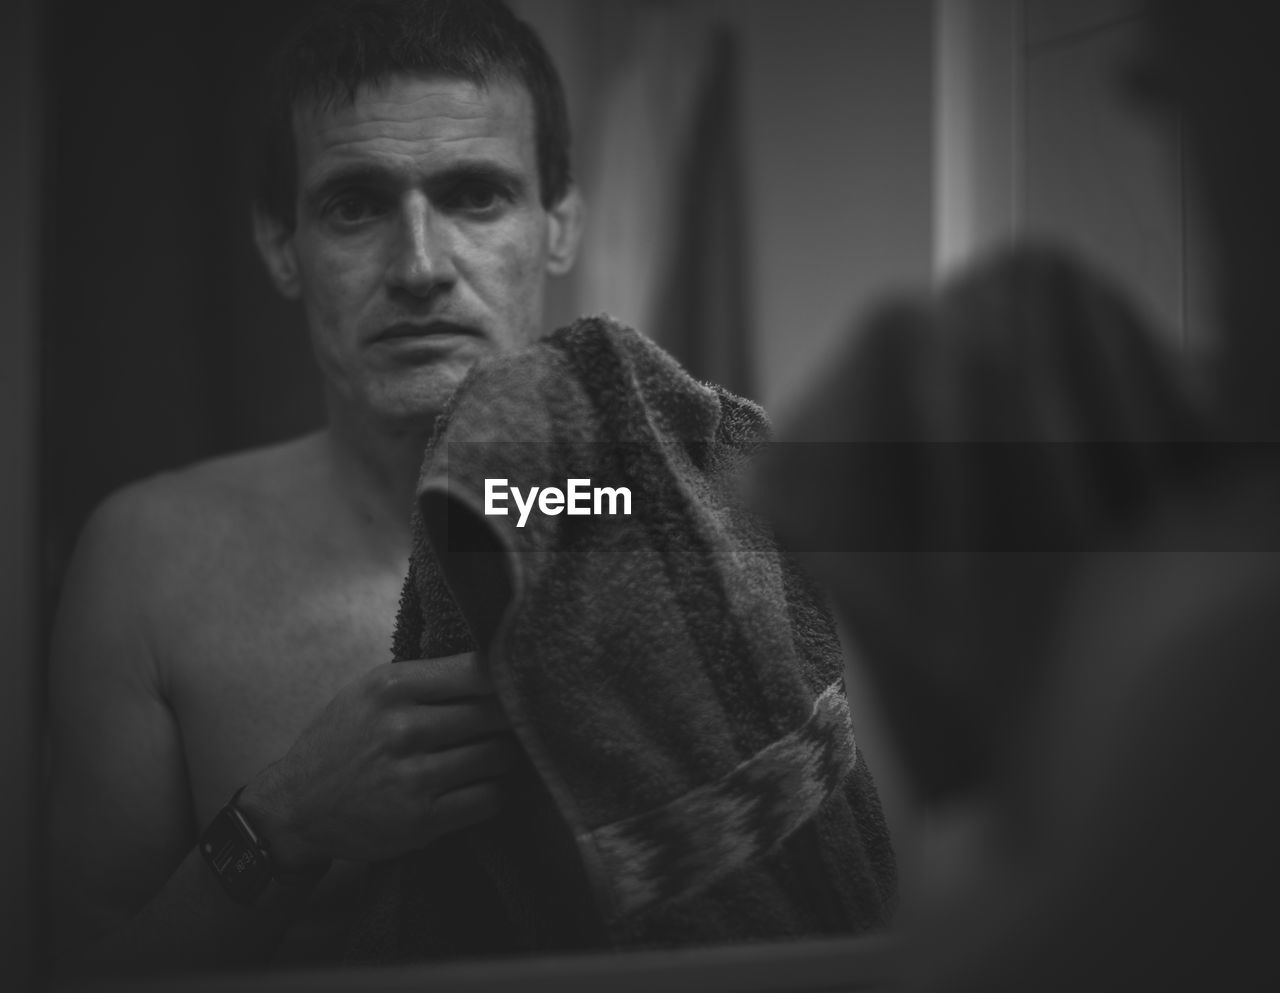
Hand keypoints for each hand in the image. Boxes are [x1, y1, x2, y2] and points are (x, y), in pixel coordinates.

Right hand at [237, 653, 514, 869]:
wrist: (297, 807)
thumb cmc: (343, 741)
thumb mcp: (371, 691)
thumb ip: (428, 678)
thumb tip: (496, 665)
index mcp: (393, 687)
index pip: (479, 670)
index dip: (507, 677)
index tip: (514, 685)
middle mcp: (404, 728)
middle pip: (495, 713)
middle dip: (509, 718)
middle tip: (511, 723)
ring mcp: (413, 776)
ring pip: (497, 756)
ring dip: (501, 757)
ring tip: (490, 755)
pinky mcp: (422, 820)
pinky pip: (489, 798)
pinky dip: (492, 792)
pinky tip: (478, 786)